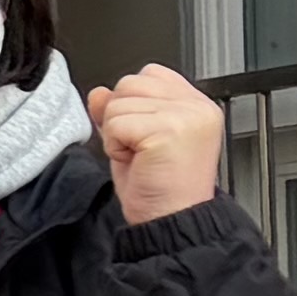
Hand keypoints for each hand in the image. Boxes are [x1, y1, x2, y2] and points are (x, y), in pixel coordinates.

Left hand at [89, 61, 224, 225]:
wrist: (173, 221)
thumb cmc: (160, 189)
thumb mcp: (134, 141)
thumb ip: (119, 111)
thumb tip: (100, 92)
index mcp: (195, 104)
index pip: (149, 74)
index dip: (132, 103)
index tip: (141, 134)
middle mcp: (196, 106)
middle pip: (130, 83)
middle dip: (122, 118)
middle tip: (141, 150)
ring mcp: (186, 115)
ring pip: (118, 102)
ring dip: (116, 133)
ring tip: (140, 157)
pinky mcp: (170, 129)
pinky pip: (115, 123)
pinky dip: (115, 146)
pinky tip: (137, 162)